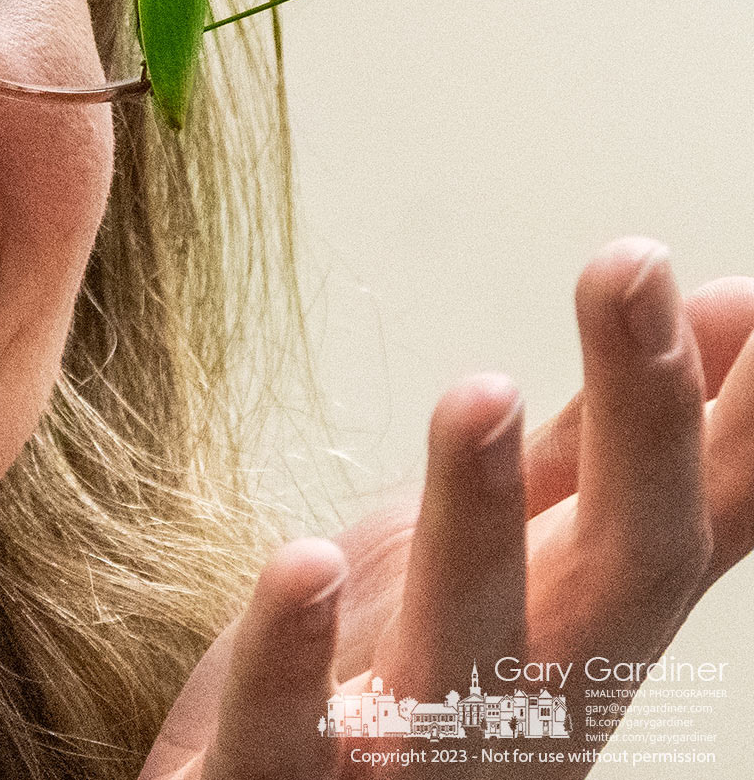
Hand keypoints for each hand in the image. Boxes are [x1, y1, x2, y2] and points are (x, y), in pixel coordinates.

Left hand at [138, 238, 753, 779]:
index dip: (733, 415)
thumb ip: (591, 453)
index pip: (684, 512)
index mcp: (572, 627)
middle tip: (634, 266)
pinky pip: (289, 739)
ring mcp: (410, 756)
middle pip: (617, 572)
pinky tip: (304, 562)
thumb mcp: (504, 554)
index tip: (747, 291)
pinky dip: (294, 659)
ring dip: (479, 521)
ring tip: (482, 390)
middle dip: (642, 425)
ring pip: (464, 653)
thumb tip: (715, 306)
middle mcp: (519, 697)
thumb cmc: (387, 688)